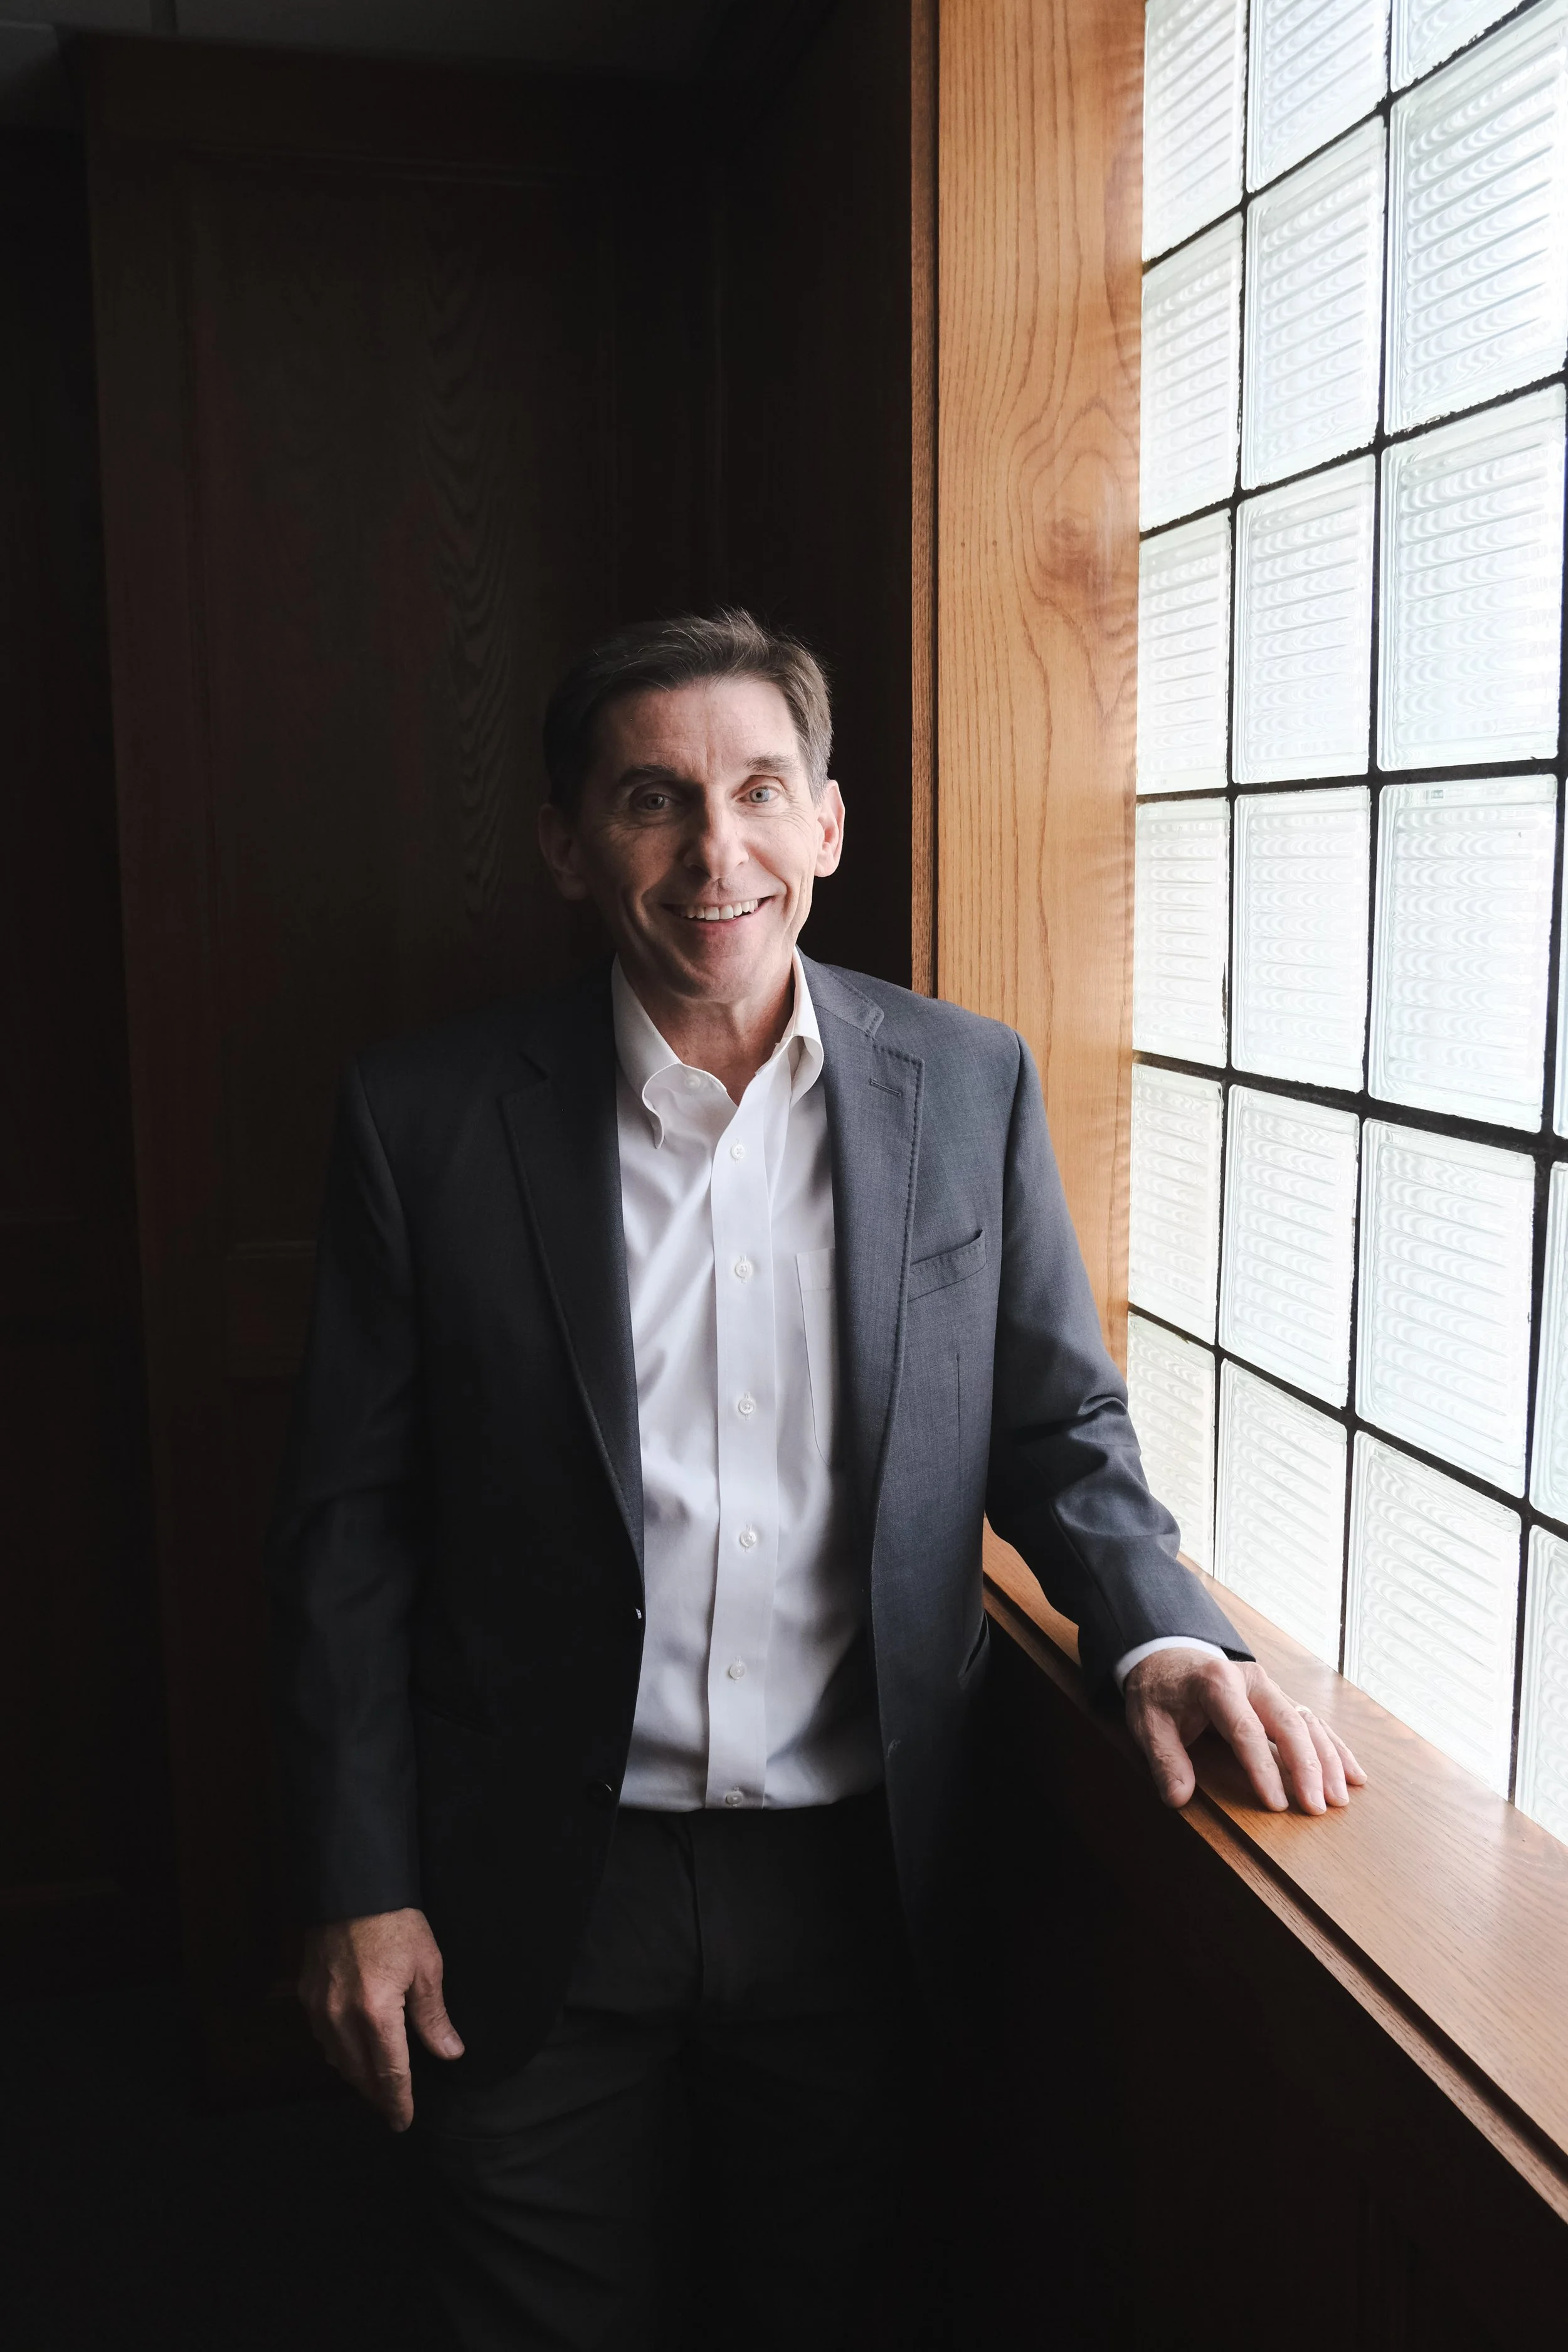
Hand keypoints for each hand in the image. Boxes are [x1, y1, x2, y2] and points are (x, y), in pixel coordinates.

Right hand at [298, 1905, 462, 2130]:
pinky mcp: (307, 1995)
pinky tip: (352, 2052)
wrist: (353, 1888)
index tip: (403, 2122)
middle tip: (393, 2110)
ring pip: (337, 2061)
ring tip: (376, 2085)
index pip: (389, 2073)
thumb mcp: (427, 1967)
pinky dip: (340, 2053)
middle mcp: (341, 2017)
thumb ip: (434, 2016)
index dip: (398, 2102)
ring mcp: (319, 2008)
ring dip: (357, 2077)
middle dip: (378, 2096)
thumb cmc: (395, 1923)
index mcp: (376, 2013)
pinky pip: (323, 2039)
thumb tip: (450, 2053)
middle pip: (359, 2075)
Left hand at [1124, 1651, 1366, 1815]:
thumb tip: (1178, 1798)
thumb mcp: (1147, 1724)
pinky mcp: (1279, 1698)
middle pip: (1288, 1723)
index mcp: (1217, 1684)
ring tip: (1340, 1799)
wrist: (1166, 1659)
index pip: (1245, 1730)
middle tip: (1317, 1808)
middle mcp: (1251, 1681)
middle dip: (1307, 1767)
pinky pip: (1313, 1722)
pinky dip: (1335, 1748)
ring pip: (1308, 1722)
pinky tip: (1353, 1774)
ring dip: (1328, 1761)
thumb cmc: (1159, 1694)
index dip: (1262, 1769)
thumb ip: (1164, 1760)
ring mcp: (1270, 1688)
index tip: (1276, 1805)